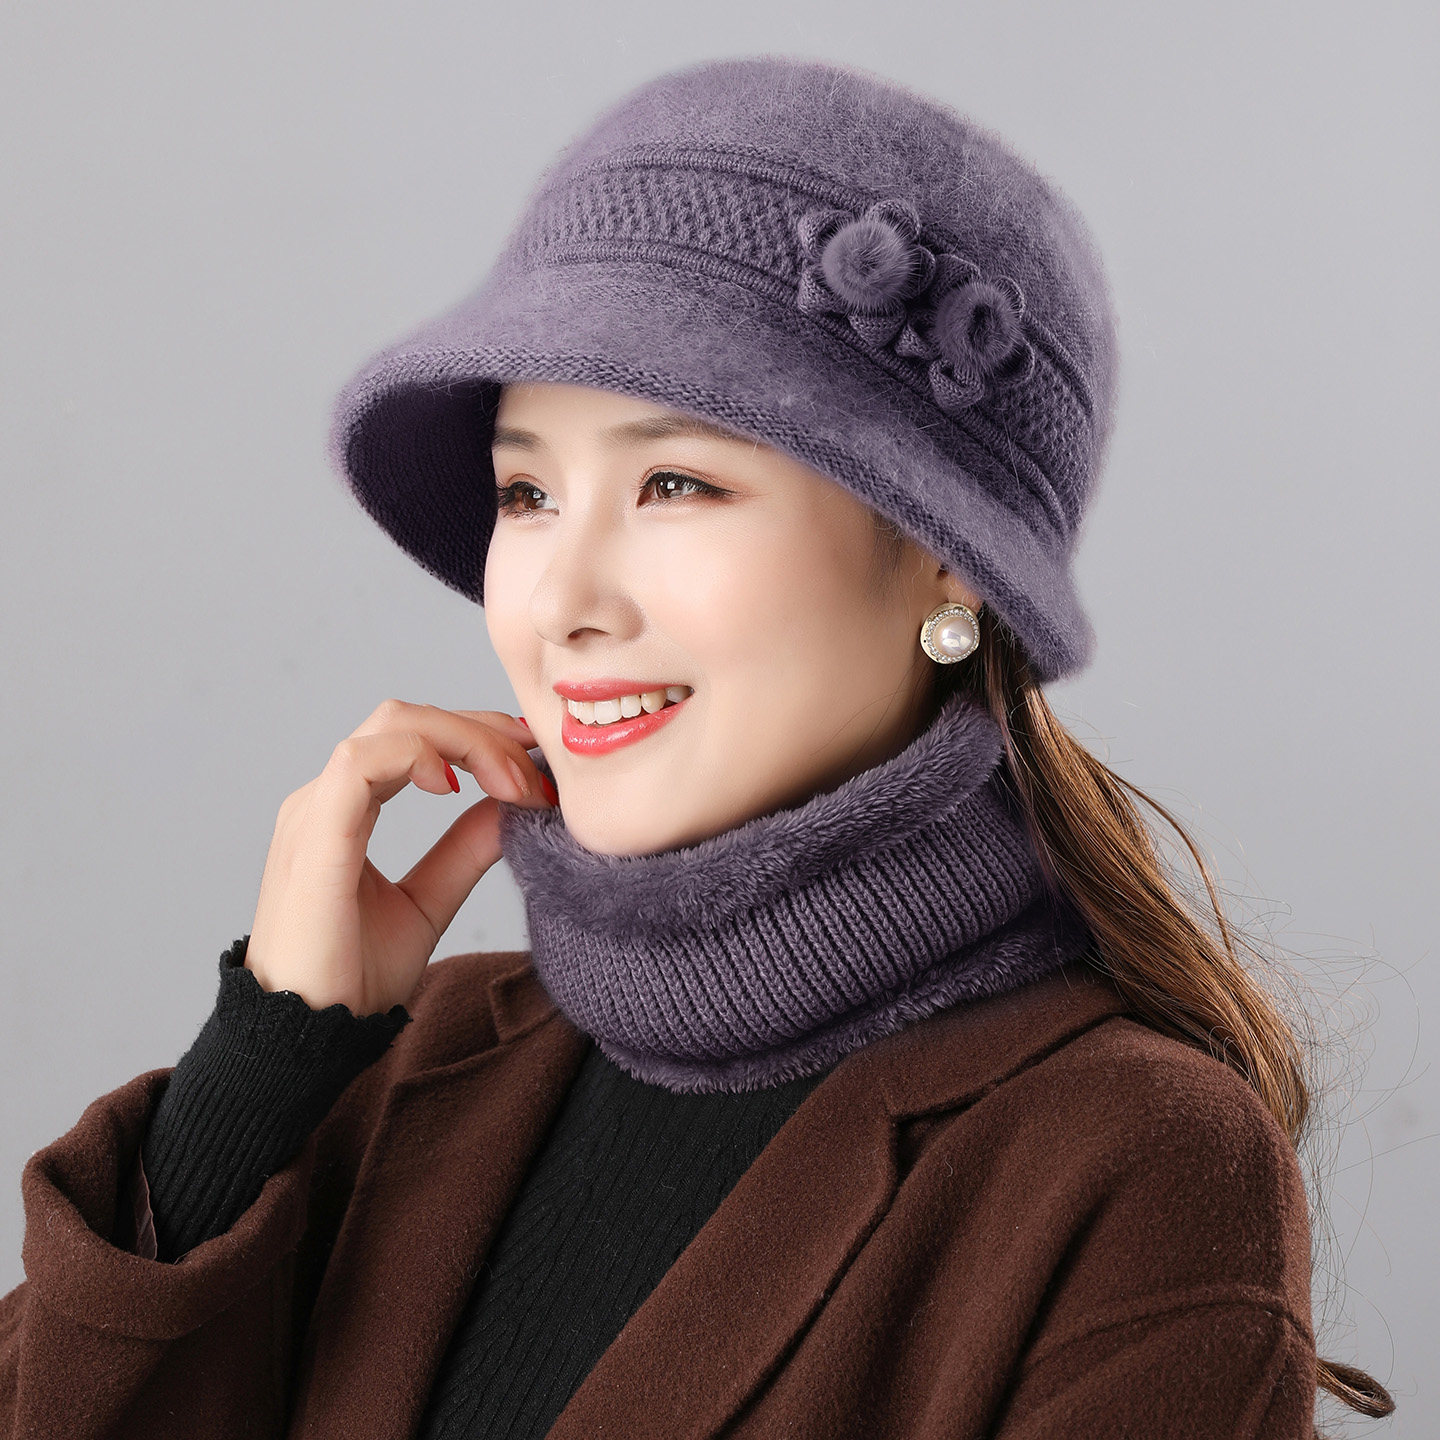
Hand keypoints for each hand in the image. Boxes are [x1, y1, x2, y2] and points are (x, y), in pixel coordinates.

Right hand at [243, 700, 553, 1015]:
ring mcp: (314, 812)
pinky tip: (454, 786)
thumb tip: (512, 807)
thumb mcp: (427, 902)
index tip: (533, 765)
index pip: (413, 738)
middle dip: (481, 729)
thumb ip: (464, 851)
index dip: (478, 736)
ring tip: (512, 784)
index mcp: (346, 811)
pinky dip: (415, 756)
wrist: (307, 1037)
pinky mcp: (313, 836)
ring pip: (390, 726)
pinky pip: (359, 764)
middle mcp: (325, 800)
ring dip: (464, 740)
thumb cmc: (351, 980)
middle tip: (535, 770)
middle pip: (406, 718)